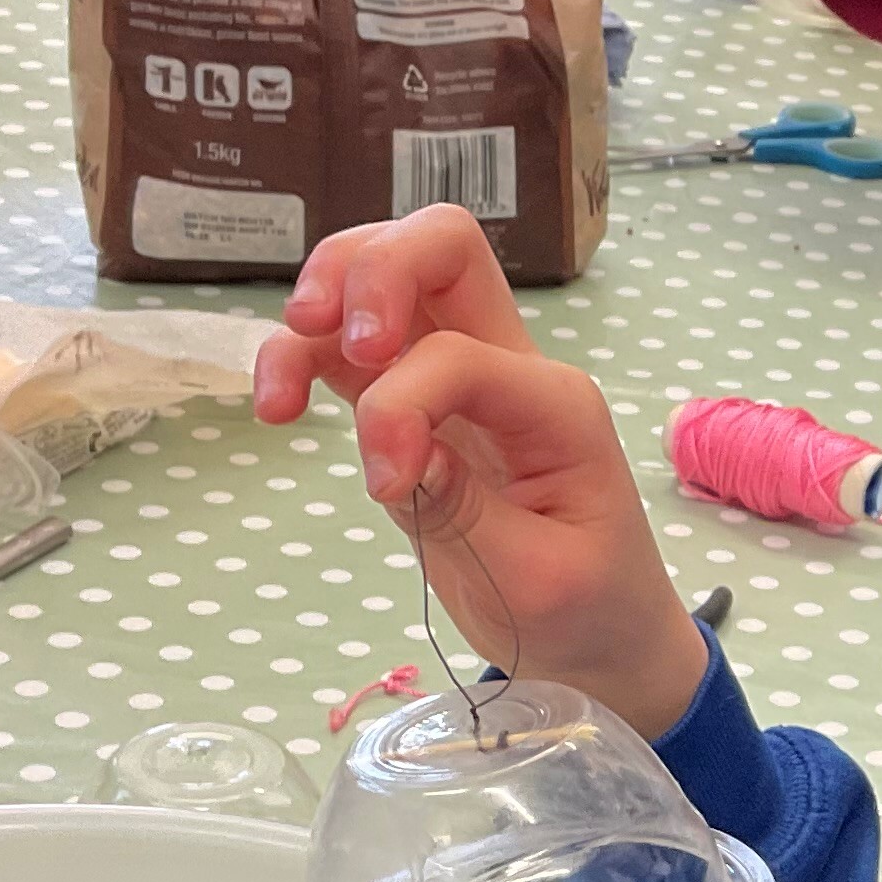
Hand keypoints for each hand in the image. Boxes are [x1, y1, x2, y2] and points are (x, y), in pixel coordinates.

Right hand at [253, 209, 708, 737]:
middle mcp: (510, 367)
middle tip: (324, 336)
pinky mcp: (415, 406)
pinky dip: (302, 353)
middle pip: (441, 245)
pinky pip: (350, 347)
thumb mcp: (536, 580)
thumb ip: (463, 510)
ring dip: (322, 298)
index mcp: (555, 404)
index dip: (400, 407)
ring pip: (388, 274)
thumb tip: (394, 451)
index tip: (386, 489)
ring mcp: (459, 377)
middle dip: (370, 269)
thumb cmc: (583, 606)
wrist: (605, 636)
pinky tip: (276, 406)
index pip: (458, 355)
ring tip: (281, 383)